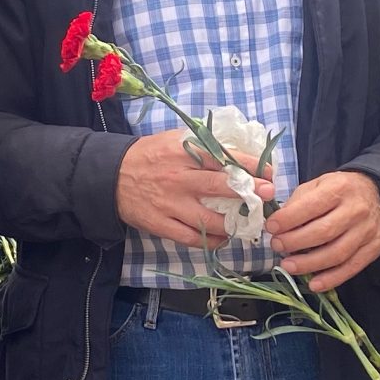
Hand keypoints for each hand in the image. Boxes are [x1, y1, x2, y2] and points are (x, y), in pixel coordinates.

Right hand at [115, 130, 271, 246]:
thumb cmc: (148, 156)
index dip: (250, 164)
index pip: (223, 157)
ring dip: (233, 223)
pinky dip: (212, 240)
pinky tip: (223, 237)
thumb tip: (237, 150)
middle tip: (268, 196)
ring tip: (246, 222)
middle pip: (220, 186)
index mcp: (182, 152)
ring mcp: (170, 204)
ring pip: (209, 219)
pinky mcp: (161, 224)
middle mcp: (178, 178)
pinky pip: (192, 238)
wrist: (110, 176)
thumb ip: (202, 144)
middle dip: (250, 192)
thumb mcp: (173, 139)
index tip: (269, 171)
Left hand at [266, 169, 379, 292]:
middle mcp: (356, 209)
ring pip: (337, 253)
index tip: (271, 227)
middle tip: (277, 246)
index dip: (289, 219)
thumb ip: (297, 202)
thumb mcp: (317, 185)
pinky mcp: (374, 248)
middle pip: (324, 232)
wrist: (374, 194)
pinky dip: (331, 279)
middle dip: (295, 242)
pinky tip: (313, 284)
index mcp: (339, 189)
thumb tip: (278, 225)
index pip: (312, 206)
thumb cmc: (338, 191)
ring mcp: (367, 230)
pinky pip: (351, 267)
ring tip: (288, 266)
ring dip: (309, 264)